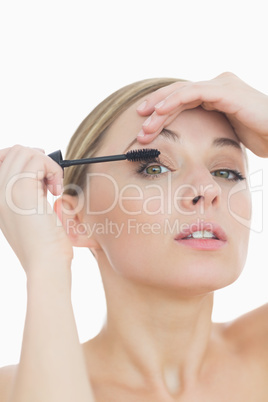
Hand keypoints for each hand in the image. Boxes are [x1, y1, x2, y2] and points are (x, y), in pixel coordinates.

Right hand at [0, 145, 72, 272]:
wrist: (45, 265)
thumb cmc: (44, 246)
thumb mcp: (30, 215)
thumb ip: (29, 193)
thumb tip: (40, 173)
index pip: (3, 160)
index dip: (25, 161)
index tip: (42, 176)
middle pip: (14, 151)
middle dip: (38, 160)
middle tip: (50, 183)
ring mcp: (7, 190)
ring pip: (24, 152)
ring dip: (47, 165)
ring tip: (54, 187)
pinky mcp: (23, 191)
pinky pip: (38, 160)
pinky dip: (54, 170)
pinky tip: (57, 190)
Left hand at [136, 72, 267, 156]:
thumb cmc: (260, 136)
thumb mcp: (227, 133)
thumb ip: (211, 129)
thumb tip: (193, 145)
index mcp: (216, 95)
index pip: (182, 100)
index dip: (162, 111)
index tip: (145, 125)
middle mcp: (217, 86)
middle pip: (178, 94)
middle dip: (155, 110)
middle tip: (139, 125)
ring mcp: (221, 85)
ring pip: (181, 92)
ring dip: (160, 108)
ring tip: (145, 124)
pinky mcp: (225, 90)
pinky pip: (193, 93)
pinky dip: (174, 101)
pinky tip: (159, 112)